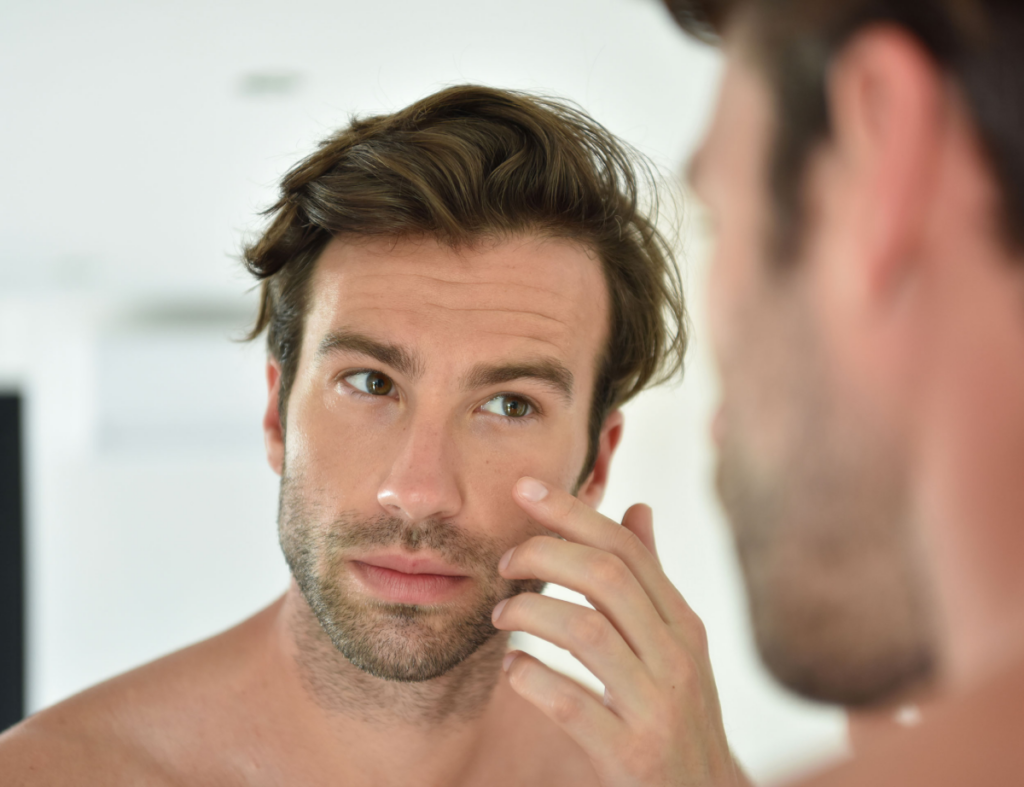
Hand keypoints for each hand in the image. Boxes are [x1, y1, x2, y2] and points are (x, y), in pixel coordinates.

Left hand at [491, 476, 747, 786]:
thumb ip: (651, 580)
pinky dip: (531, 677)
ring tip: (501, 616)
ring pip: (586, 631)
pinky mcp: (632, 754)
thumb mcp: (675, 645)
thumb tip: (637, 507)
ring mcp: (657, 706)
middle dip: (544, 555)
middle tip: (506, 561)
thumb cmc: (677, 714)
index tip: (524, 488)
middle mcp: (677, 657)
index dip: (572, 513)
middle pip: (605, 577)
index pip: (626, 549)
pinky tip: (513, 670)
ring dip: (529, 614)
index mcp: (683, 624)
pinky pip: (570, 703)